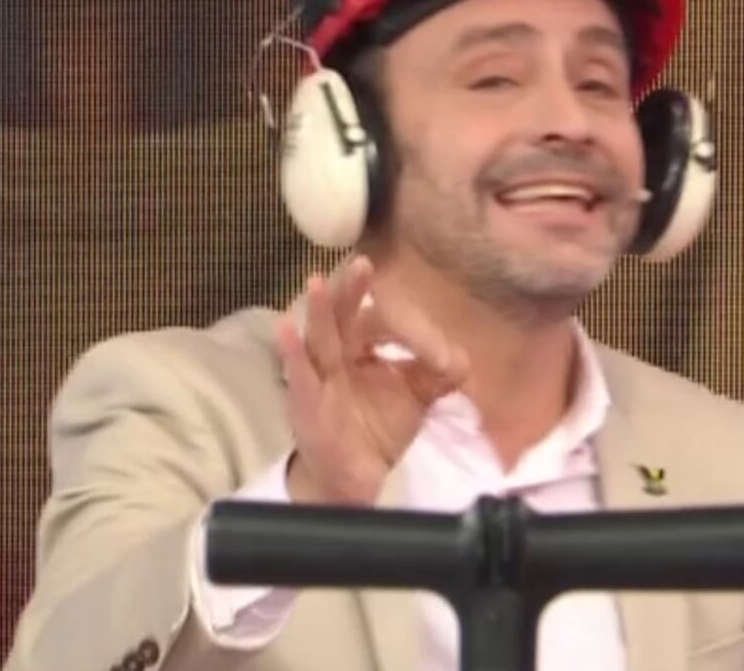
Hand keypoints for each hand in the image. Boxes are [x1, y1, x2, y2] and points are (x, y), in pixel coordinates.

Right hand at [276, 255, 467, 506]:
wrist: (353, 480)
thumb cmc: (377, 428)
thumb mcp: (416, 397)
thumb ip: (438, 373)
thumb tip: (459, 357)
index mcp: (362, 347)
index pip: (380, 322)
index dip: (407, 329)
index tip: (439, 354)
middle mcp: (338, 355)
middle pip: (344, 317)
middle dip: (352, 290)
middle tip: (363, 263)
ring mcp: (319, 378)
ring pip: (319, 339)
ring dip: (319, 311)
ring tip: (317, 282)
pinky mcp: (306, 405)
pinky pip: (299, 377)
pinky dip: (291, 352)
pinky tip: (285, 328)